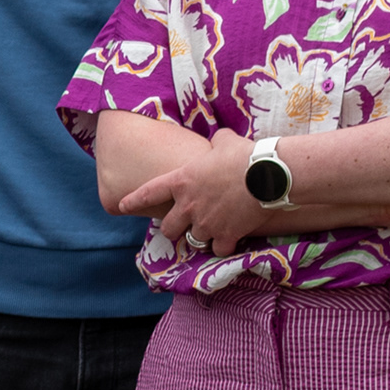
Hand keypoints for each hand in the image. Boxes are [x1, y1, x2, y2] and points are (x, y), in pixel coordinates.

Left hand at [112, 130, 274, 251]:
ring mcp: (205, 223)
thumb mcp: (225, 141)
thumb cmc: (245, 154)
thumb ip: (215, 143)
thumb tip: (220, 140)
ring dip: (201, 237)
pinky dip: (223, 246)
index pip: (149, 192)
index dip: (134, 200)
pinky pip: (218, 250)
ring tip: (212, 231)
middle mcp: (188, 206)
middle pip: (169, 229)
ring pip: (194, 240)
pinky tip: (231, 240)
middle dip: (174, 228)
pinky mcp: (225, 235)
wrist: (267, 174)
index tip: (122, 206)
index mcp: (181, 181)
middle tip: (184, 225)